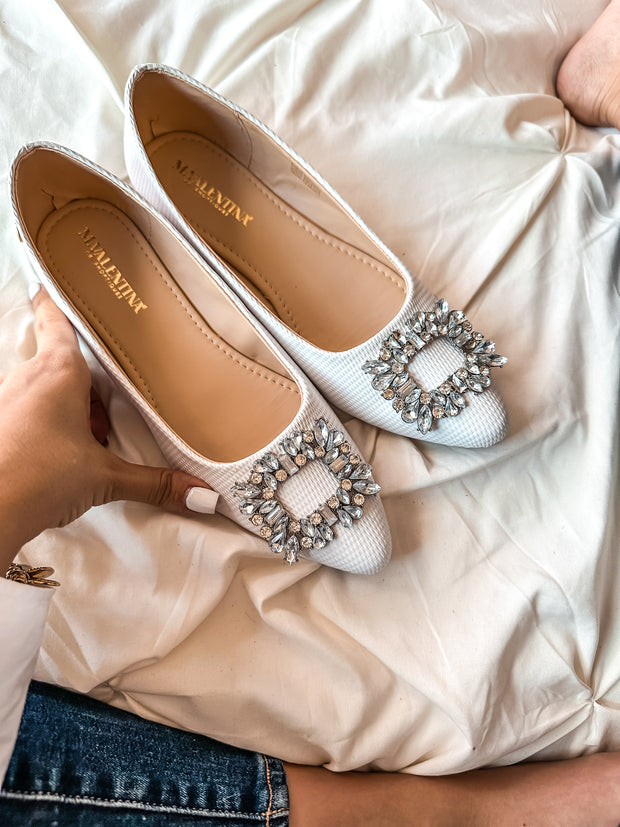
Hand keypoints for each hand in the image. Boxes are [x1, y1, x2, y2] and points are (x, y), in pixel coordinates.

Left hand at [0, 288, 216, 572]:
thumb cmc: (36, 478)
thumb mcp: (104, 479)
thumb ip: (155, 483)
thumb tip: (201, 494)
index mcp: (57, 372)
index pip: (53, 314)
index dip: (58, 294)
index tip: (62, 279)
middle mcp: (24, 378)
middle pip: (53, 356)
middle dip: (79, 374)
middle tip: (104, 394)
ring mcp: (5, 401)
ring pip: (38, 387)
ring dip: (63, 405)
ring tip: (86, 436)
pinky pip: (23, 412)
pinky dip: (43, 426)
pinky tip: (58, 456)